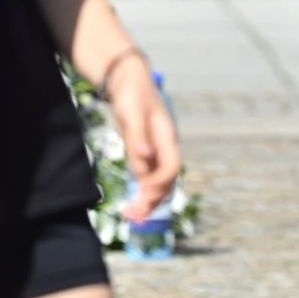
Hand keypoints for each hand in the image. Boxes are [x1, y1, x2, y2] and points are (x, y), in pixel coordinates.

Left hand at [107, 57, 180, 221]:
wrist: (127, 80)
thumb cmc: (131, 94)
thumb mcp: (131, 113)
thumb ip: (138, 136)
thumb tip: (146, 157)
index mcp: (166, 138)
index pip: (171, 168)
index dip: (158, 184)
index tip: (141, 194)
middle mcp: (164, 147)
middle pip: (167, 180)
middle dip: (153, 201)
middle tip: (133, 217)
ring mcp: (155, 151)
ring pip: (158, 182)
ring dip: (148, 201)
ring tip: (132, 217)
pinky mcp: (145, 153)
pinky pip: (148, 178)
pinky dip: (142, 193)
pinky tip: (132, 203)